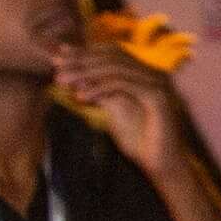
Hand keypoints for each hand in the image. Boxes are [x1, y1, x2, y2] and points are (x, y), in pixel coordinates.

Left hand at [55, 19, 200, 183]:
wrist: (163, 167)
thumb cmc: (141, 143)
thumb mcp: (115, 113)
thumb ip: (101, 93)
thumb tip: (76, 78)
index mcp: (146, 73)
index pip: (113, 53)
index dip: (85, 53)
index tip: (60, 58)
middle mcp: (154, 73)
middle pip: (113, 56)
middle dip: (82, 60)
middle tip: (57, 66)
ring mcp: (158, 83)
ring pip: (116, 68)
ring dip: (86, 73)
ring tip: (63, 81)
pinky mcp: (158, 96)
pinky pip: (123, 85)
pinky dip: (100, 88)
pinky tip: (81, 96)